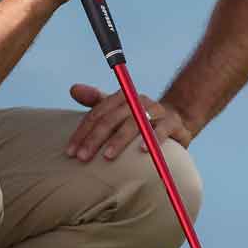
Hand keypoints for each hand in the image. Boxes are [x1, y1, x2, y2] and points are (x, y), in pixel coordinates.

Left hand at [65, 84, 195, 160]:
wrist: (176, 120)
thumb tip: (73, 89)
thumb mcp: (117, 110)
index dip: (82, 132)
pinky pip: (161, 130)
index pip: (97, 114)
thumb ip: (95, 102)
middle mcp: (137, 101)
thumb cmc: (139, 118)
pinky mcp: (172, 123)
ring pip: (134, 123)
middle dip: (94, 139)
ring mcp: (155, 111)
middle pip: (112, 118)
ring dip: (119, 139)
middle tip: (82, 158)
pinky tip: (142, 150)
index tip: (71, 152)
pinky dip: (152, 139)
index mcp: (121, 98)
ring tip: (107, 156)